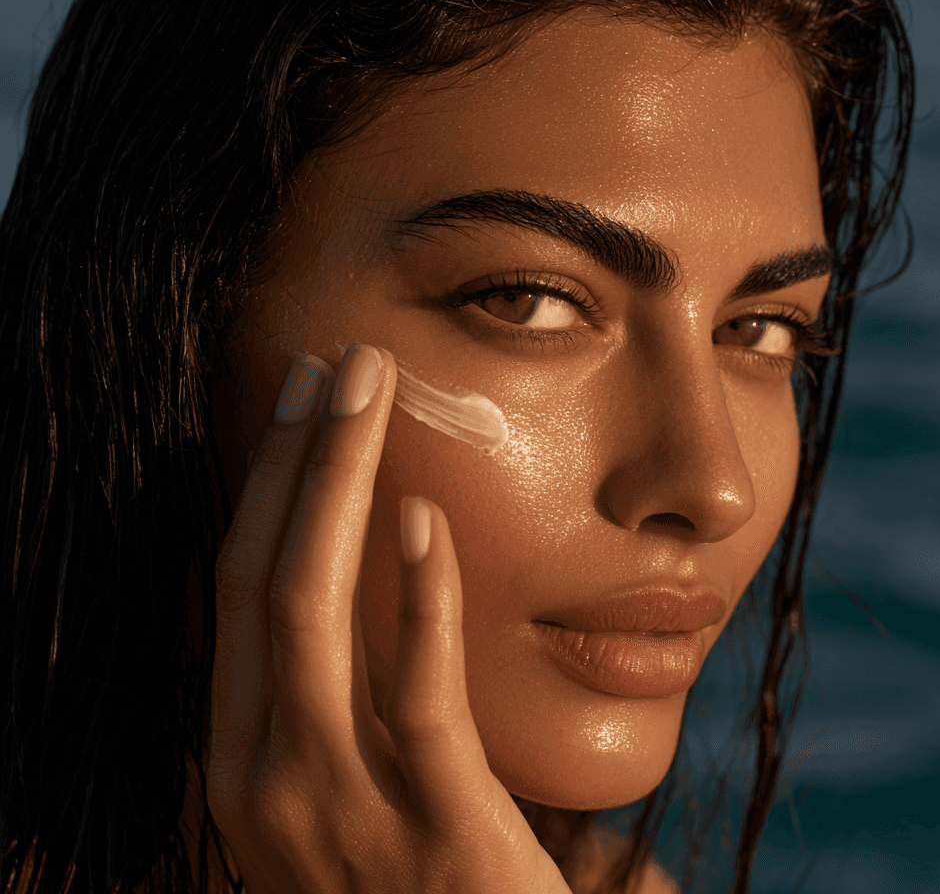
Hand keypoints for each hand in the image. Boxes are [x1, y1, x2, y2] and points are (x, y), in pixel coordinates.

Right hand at [207, 345, 570, 893]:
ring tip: (369, 391)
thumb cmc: (409, 874)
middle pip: (263, 576)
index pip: (236, 585)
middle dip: (294, 455)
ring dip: (339, 482)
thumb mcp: (346, 776)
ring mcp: (341, 805)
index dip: (262, 481)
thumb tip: (368, 554)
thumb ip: (340, 682)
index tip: (297, 400)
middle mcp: (268, 775)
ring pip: (314, 609)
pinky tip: (425, 515)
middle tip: (335, 363)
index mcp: (246, 754)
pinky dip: (415, 595)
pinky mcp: (437, 828)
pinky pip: (416, 691)